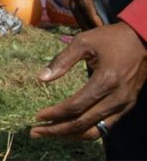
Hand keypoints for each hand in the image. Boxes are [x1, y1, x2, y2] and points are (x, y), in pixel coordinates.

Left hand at [30, 22, 146, 140]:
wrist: (142, 40)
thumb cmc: (111, 39)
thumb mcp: (83, 42)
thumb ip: (62, 60)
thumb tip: (41, 78)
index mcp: (106, 81)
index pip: (75, 106)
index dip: (54, 114)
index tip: (37, 117)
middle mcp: (117, 98)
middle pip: (83, 123)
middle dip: (57, 130)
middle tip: (36, 132)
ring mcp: (124, 105)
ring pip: (95, 131)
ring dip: (71, 134)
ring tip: (50, 133)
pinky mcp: (126, 106)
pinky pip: (105, 126)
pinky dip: (86, 131)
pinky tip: (70, 129)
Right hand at [67, 0, 137, 28]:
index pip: (84, 3)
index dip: (92, 18)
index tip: (101, 30)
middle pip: (74, 5)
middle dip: (83, 21)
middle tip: (94, 35)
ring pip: (71, 0)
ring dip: (79, 14)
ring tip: (90, 26)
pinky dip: (79, 3)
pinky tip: (87, 7)